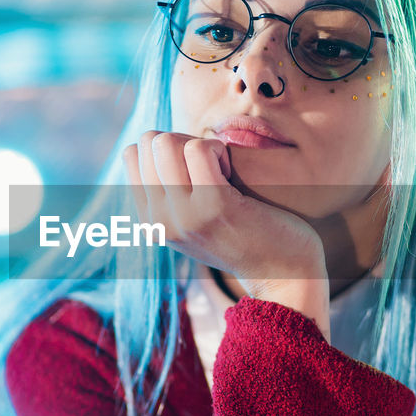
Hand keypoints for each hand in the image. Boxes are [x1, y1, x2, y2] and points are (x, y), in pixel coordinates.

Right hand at [121, 130, 326, 296]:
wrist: (283, 275)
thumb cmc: (245, 235)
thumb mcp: (194, 219)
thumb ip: (171, 192)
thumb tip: (157, 141)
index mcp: (150, 220)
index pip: (133, 153)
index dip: (167, 148)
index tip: (193, 169)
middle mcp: (159, 221)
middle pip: (149, 142)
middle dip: (183, 141)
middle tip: (211, 168)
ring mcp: (183, 214)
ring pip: (167, 142)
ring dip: (201, 145)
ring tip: (222, 172)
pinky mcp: (213, 205)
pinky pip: (199, 149)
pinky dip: (219, 149)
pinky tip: (232, 173)